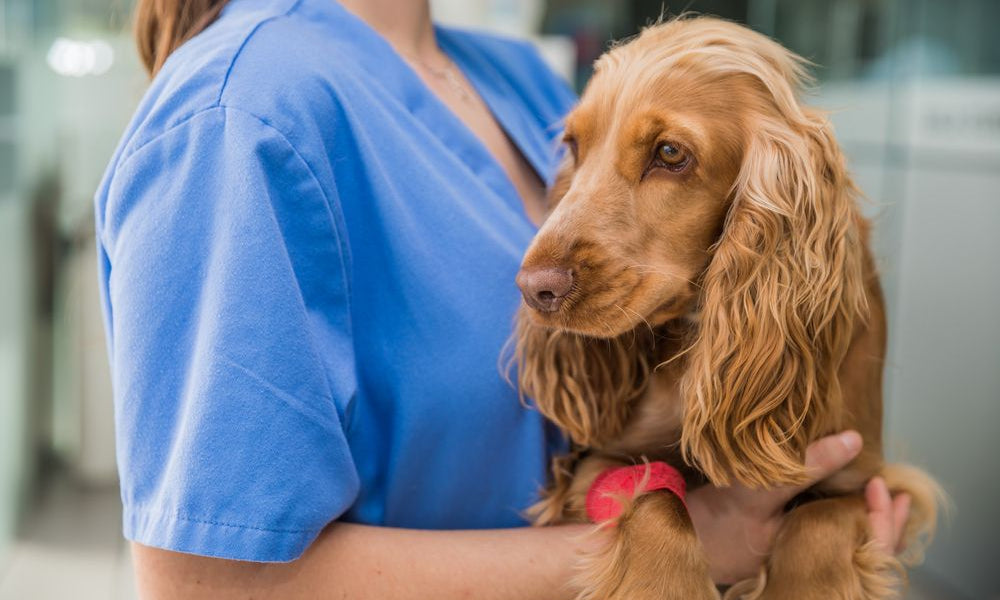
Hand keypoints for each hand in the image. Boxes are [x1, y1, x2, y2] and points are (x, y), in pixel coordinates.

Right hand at [686, 431, 910, 583]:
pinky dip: (835, 516)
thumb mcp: (757, 492)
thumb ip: (804, 468)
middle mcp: (808, 560)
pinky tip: (837, 499)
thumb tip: (852, 440)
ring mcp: (793, 554)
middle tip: (897, 491)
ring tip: (874, 492)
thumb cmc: (710, 524)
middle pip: (862, 546)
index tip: (883, 484)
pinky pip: (822, 534)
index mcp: (811, 557)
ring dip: (860, 516)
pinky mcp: (778, 544)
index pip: (868, 546)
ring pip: (843, 541)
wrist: (669, 535)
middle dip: (882, 518)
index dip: (884, 518)